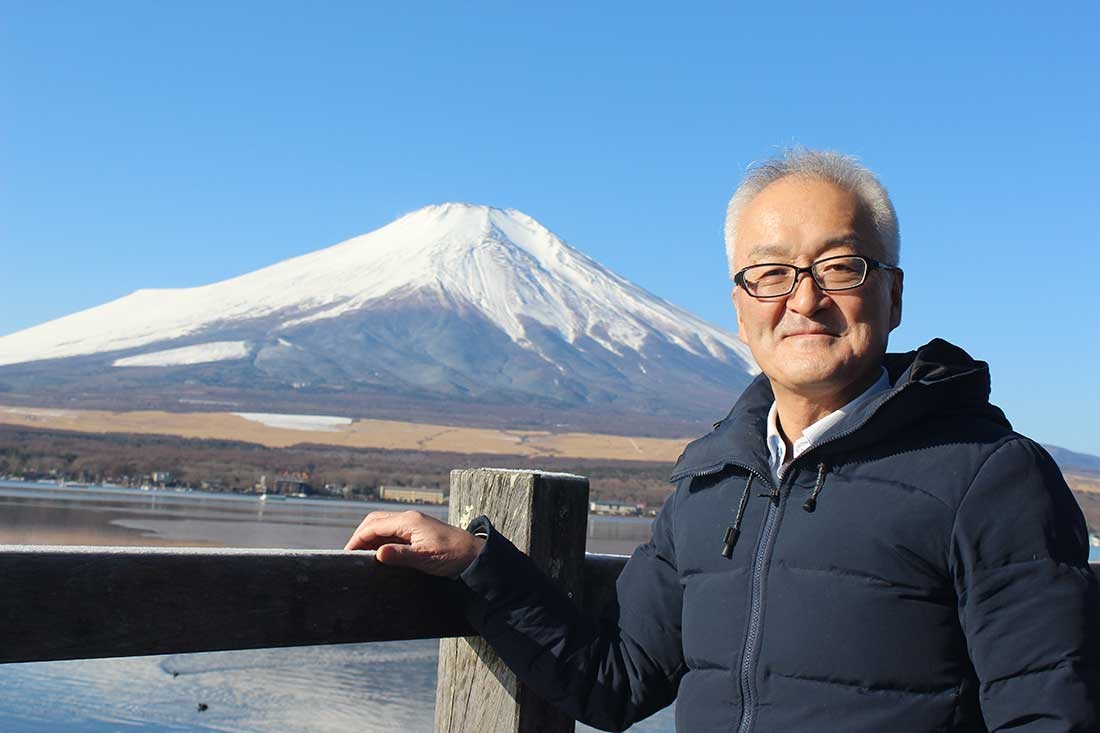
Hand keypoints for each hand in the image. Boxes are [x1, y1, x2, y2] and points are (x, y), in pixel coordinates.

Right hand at [344, 510, 484, 576]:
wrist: (475, 554)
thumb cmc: (452, 556)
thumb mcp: (425, 558)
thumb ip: (401, 555)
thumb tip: (378, 553)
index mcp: (408, 521)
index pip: (373, 526)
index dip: (357, 539)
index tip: (346, 555)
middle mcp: (409, 519)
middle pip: (375, 521)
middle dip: (360, 536)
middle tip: (351, 556)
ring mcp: (413, 524)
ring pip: (383, 525)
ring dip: (370, 538)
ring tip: (361, 557)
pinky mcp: (418, 531)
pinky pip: (393, 531)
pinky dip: (381, 540)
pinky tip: (379, 554)